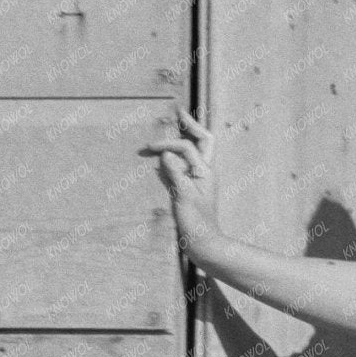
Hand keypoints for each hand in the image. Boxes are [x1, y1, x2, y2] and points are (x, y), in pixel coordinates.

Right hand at [144, 101, 219, 262]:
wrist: (203, 244)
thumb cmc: (196, 223)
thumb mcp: (183, 196)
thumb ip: (175, 172)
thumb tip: (166, 154)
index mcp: (206, 171)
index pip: (186, 147)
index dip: (168, 144)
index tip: (149, 148)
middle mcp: (206, 172)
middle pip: (204, 141)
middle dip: (191, 125)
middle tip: (179, 112)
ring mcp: (200, 180)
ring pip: (198, 151)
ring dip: (187, 138)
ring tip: (178, 124)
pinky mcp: (193, 189)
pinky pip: (188, 166)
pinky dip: (179, 157)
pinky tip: (168, 156)